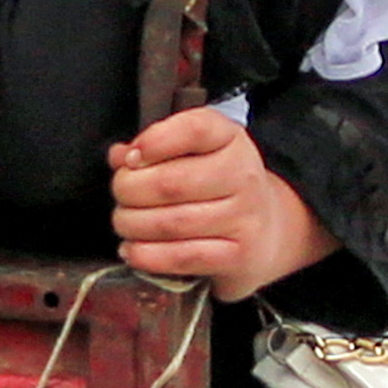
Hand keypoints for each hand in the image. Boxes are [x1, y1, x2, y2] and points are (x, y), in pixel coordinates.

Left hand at [106, 105, 333, 298]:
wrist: (268, 231)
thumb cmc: (218, 187)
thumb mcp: (195, 155)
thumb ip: (156, 148)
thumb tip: (120, 156)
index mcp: (231, 139)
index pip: (194, 130)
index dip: (154, 142)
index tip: (130, 158)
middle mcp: (243, 175)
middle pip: (170, 183)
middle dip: (128, 190)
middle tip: (120, 196)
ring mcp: (244, 218)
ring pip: (171, 223)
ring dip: (132, 225)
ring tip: (124, 223)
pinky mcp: (238, 256)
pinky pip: (182, 257)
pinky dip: (147, 255)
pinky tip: (132, 250)